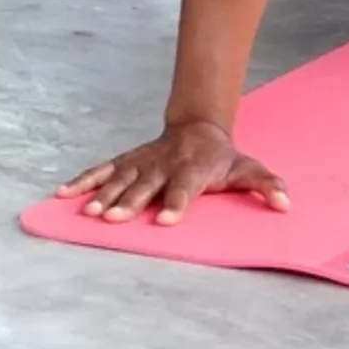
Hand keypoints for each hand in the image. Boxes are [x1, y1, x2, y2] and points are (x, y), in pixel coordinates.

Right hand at [57, 122, 287, 223]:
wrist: (197, 127)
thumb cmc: (222, 158)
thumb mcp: (248, 169)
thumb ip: (266, 186)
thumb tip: (285, 204)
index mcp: (192, 170)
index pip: (183, 188)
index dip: (175, 204)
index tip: (165, 221)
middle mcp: (162, 165)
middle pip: (144, 185)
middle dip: (129, 202)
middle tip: (114, 219)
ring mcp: (140, 162)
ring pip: (118, 178)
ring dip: (103, 194)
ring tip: (89, 213)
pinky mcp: (124, 161)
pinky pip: (100, 170)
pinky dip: (82, 180)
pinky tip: (63, 193)